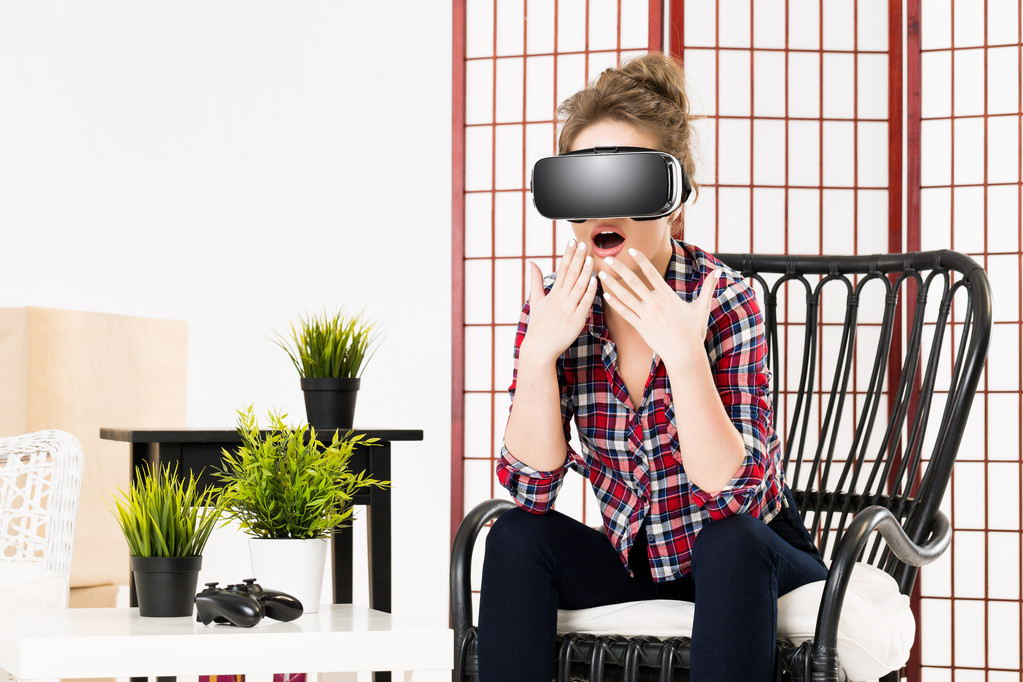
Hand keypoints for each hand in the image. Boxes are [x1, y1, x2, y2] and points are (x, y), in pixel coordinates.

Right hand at [520, 239, 597, 364]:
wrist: (539, 348)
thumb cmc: (538, 325)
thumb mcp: (535, 301)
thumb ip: (536, 281)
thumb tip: (532, 263)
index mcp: (552, 293)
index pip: (561, 269)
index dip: (568, 254)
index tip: (572, 240)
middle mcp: (560, 299)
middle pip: (570, 274)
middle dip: (578, 258)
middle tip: (584, 243)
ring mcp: (568, 309)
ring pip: (578, 286)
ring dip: (585, 272)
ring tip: (590, 258)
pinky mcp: (576, 320)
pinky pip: (584, 303)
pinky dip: (590, 291)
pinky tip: (595, 281)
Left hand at [597, 248, 719, 367]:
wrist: (684, 354)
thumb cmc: (693, 331)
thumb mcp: (702, 307)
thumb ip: (707, 288)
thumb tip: (719, 272)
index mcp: (668, 296)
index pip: (652, 273)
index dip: (641, 260)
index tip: (631, 249)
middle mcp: (654, 303)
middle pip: (634, 281)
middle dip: (619, 268)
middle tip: (607, 258)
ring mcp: (646, 315)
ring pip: (625, 296)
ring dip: (612, 284)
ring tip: (601, 274)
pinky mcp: (640, 326)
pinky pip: (624, 313)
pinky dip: (615, 303)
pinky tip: (606, 295)